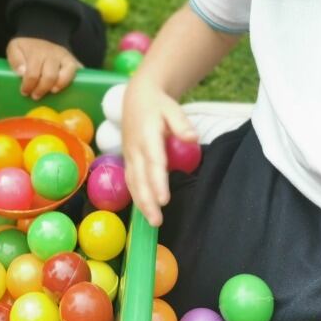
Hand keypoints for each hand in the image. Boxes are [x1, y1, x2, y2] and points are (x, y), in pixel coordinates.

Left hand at [7, 37, 79, 100]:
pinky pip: (79, 72)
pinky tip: (68, 89)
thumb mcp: (15, 48)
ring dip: (59, 85)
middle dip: (41, 89)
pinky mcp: (75, 62)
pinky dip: (75, 81)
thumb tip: (22, 72)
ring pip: (68, 73)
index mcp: (37, 52)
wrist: (40, 37)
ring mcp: (66, 58)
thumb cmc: (27, 48)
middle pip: (50, 76)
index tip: (24, 92)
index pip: (33, 73)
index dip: (28, 85)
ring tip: (52, 92)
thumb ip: (15, 60)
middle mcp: (54, 54)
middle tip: (35, 96)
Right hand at [121, 77, 197, 226]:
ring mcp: (129, 155)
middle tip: (157, 221)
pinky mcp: (128, 159)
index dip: (157, 182)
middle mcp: (135, 148)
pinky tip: (144, 210)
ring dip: (141, 203)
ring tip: (153, 221)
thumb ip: (181, 123)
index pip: (153, 162)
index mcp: (146, 136)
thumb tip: (192, 138)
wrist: (136, 98)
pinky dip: (136, 196)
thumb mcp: (172, 107)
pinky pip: (130, 180)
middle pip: (140, 178)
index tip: (163, 199)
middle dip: (147, 201)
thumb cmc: (158, 105)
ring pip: (133, 182)